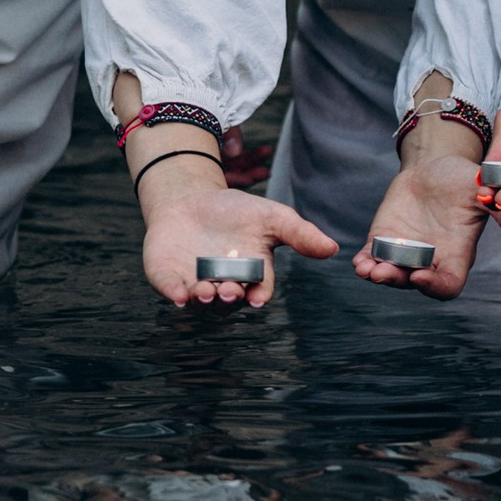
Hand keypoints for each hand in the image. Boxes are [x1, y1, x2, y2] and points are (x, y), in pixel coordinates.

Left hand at [136, 150, 335, 309]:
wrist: (192, 199)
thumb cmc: (236, 211)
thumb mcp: (271, 217)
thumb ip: (299, 234)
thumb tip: (332, 248)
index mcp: (251, 275)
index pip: (257, 290)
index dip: (258, 295)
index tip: (257, 298)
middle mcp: (224, 285)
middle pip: (229, 301)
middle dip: (229, 298)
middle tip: (229, 290)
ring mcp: (195, 283)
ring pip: (201, 302)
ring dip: (204, 300)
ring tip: (204, 291)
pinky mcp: (168, 278)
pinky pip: (170, 290)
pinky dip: (174, 294)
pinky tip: (177, 296)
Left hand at [356, 145, 490, 297]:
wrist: (435, 166)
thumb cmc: (464, 179)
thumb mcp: (483, 190)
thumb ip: (500, 211)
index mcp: (456, 253)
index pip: (448, 285)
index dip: (434, 287)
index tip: (419, 276)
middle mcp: (430, 258)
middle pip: (414, 284)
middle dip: (397, 280)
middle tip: (383, 272)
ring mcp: (406, 251)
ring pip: (391, 275)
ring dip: (378, 275)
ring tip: (367, 269)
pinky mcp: (385, 240)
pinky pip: (373, 259)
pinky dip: (365, 263)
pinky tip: (359, 261)